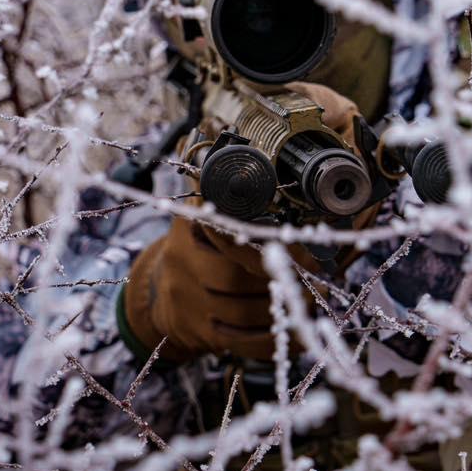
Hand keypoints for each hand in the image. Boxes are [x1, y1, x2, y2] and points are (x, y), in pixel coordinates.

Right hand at [120, 82, 374, 362]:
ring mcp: (187, 297)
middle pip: (239, 272)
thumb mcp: (200, 210)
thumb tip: (220, 130)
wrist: (155, 295)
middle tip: (317, 273)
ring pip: (244, 306)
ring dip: (283, 304)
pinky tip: (293, 333)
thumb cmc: (196, 247)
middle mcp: (183, 259)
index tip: (305, 242)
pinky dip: (273, 340)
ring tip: (310, 297)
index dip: (272, 238)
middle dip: (283, 275)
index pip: (229, 227)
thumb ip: (216, 179)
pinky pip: (241, 340)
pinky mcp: (197, 331)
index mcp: (191, 222)